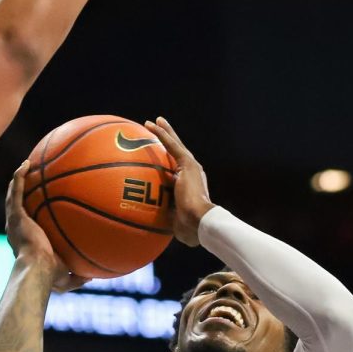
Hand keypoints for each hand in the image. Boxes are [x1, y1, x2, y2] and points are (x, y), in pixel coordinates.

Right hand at [6, 166, 89, 292]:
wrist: (37, 269)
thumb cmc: (49, 276)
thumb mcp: (66, 279)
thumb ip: (77, 277)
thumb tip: (91, 277)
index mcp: (26, 242)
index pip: (27, 225)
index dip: (30, 215)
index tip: (39, 207)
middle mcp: (16, 229)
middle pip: (17, 206)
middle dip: (21, 193)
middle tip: (31, 181)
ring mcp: (14, 221)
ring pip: (13, 195)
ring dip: (18, 180)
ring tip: (25, 166)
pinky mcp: (16, 215)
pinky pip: (16, 190)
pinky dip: (19, 176)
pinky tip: (26, 164)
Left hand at [144, 117, 212, 246]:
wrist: (200, 223)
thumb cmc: (189, 229)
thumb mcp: (175, 222)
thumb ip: (166, 219)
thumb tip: (153, 226)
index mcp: (190, 186)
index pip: (177, 171)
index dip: (169, 164)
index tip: (160, 159)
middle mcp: (192, 173)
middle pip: (177, 153)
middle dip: (168, 141)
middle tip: (158, 130)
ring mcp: (191, 167)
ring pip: (175, 145)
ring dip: (164, 132)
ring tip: (154, 122)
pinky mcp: (187, 164)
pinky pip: (172, 145)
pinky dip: (162, 134)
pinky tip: (152, 124)